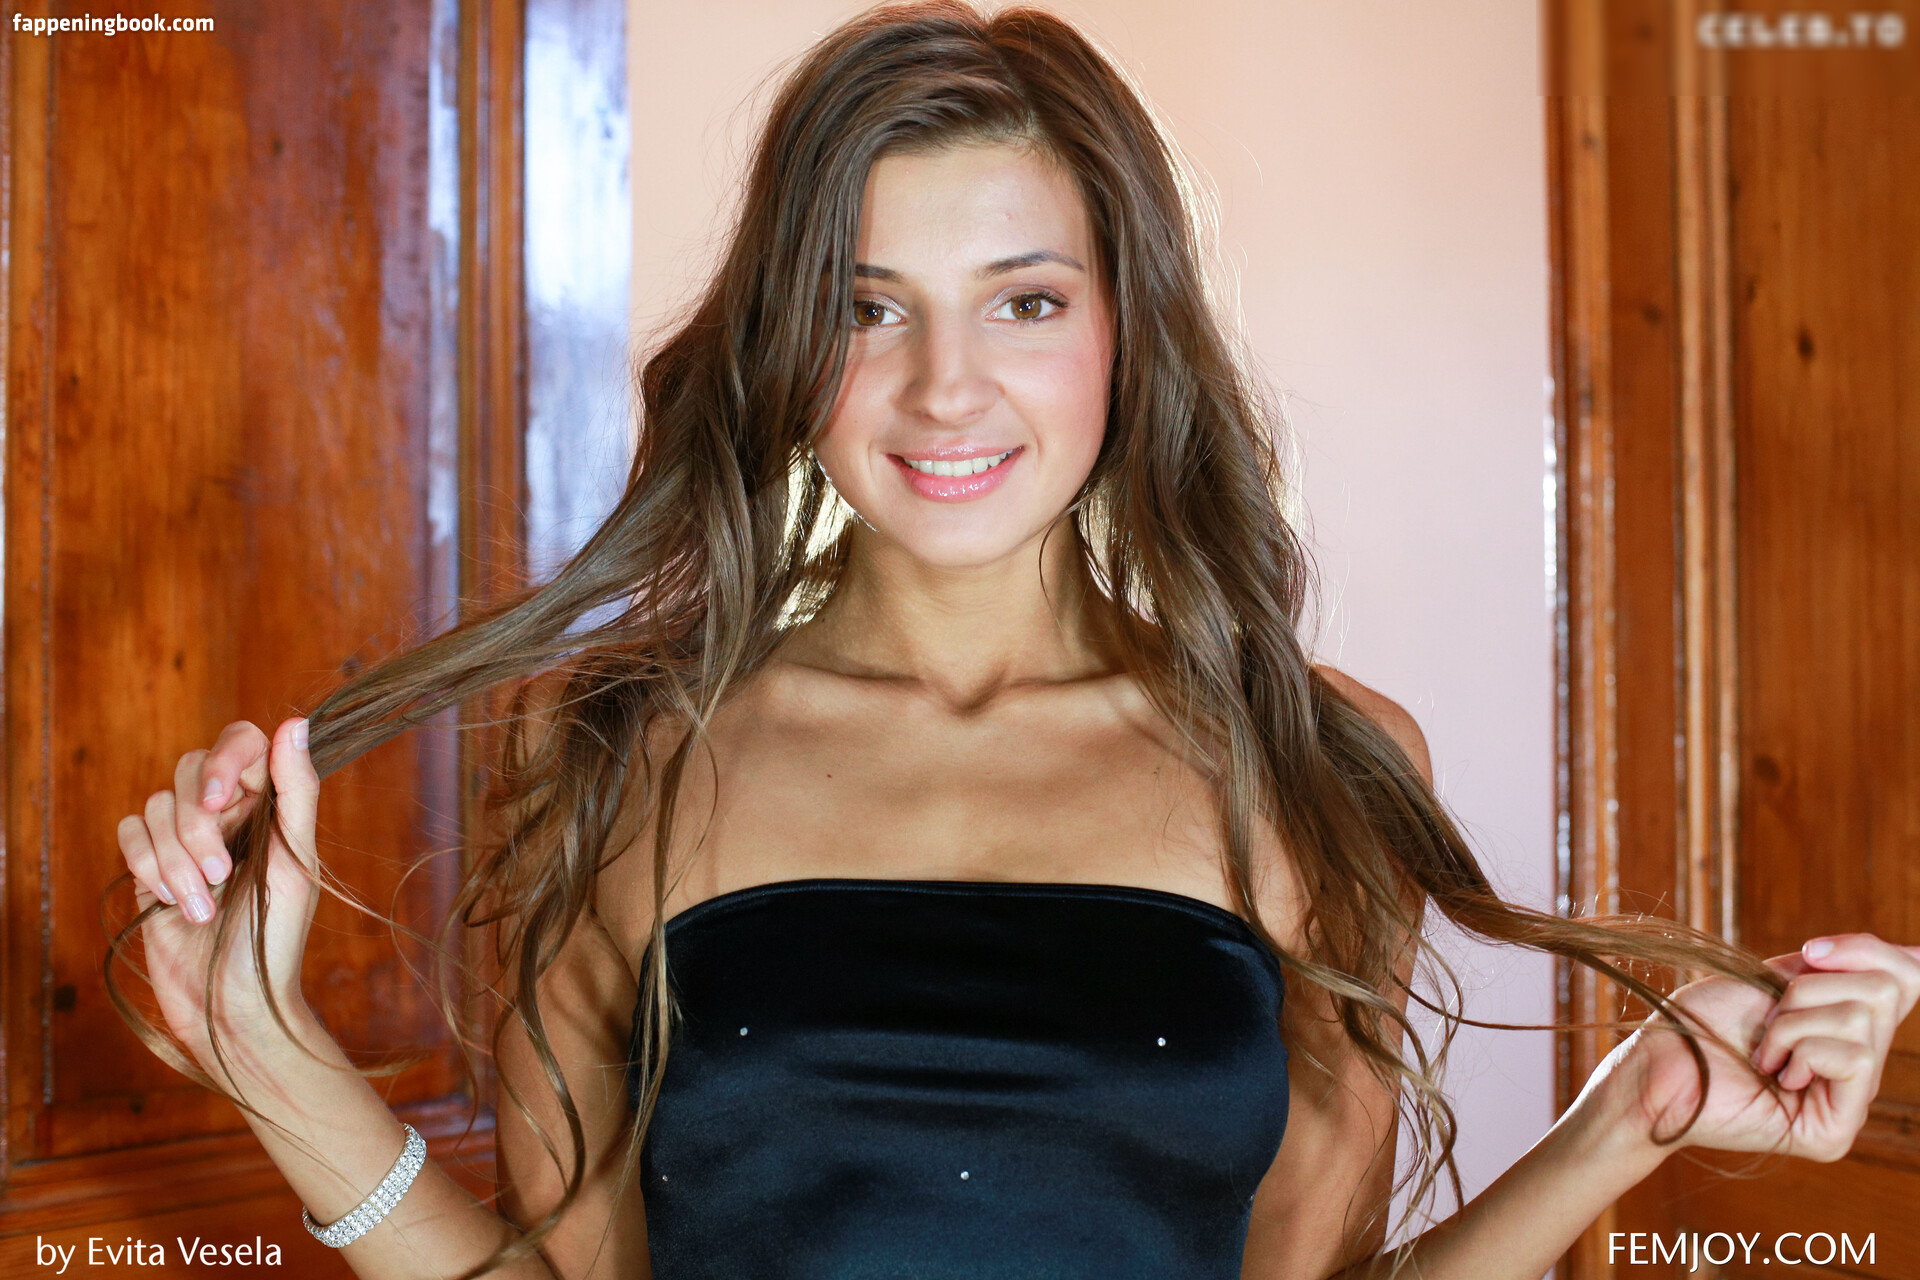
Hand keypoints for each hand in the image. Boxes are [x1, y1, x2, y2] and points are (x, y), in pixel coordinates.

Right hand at [116, 717, 323, 1072]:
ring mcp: (184, 837)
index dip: (224, 758)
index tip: (218, 798)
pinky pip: (129, 832)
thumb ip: (296, 792)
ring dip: (177, 860)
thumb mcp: (296, 863)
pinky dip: (149, 866)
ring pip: (156, 805)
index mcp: (268, 803)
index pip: (240, 741)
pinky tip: (174, 903)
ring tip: (204, 905)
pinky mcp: (149, 864)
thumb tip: (295, 722)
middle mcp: (226, 812)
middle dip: (198, 828)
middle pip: (190, 771)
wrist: (233, 1004)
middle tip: (221, 876)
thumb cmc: (276, 936)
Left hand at [1599, 934, 1919, 1163]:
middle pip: (1886, 991)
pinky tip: (1773, 1073)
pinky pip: (1855, 1058)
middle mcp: (1859, 1067)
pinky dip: (1801, 1047)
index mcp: (1847, 1028)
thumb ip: (1838, 971)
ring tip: (1763, 1048)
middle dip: (1811, 988)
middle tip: (1768, 1016)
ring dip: (1795, 1021)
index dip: (1871, 951)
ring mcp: (1849, 1102)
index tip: (1812, 951)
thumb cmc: (1702, 1019)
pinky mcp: (1835, 1131)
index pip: (1905, 979)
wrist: (1656, 1062)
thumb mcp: (1776, 978)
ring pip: (1864, 1021)